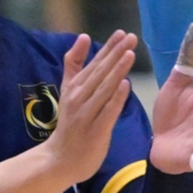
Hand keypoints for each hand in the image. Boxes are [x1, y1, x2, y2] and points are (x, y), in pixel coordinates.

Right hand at [41, 30, 138, 185]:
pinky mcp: (95, 130)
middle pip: (100, 73)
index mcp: (75, 87)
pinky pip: (107, 111)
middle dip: (116, 54)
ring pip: (104, 89)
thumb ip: (74, 64)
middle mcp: (79, 97)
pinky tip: (126, 84)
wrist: (60, 159)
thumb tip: (83, 36)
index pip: (94, 63)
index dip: (108, 48)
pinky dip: (116, 98)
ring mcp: (87, 114)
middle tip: (131, 37)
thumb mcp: (68, 90)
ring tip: (130, 54)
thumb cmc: (69, 124)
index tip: (122, 33)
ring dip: (117, 71)